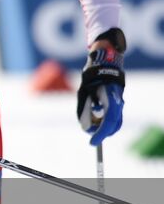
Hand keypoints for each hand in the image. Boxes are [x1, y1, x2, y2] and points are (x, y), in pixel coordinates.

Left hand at [78, 29, 124, 145]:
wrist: (106, 61)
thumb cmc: (92, 75)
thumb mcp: (83, 91)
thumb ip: (83, 108)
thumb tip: (84, 125)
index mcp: (111, 100)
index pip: (108, 123)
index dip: (100, 134)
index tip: (92, 142)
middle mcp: (118, 102)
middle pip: (113, 124)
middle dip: (102, 132)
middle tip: (91, 137)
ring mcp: (120, 101)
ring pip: (115, 121)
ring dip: (104, 126)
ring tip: (92, 126)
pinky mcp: (118, 100)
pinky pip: (114, 114)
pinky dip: (106, 119)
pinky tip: (97, 118)